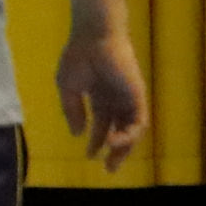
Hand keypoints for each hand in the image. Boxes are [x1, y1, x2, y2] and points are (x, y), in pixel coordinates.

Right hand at [57, 27, 146, 168]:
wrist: (94, 36)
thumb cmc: (79, 56)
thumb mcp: (67, 87)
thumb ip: (72, 110)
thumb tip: (78, 133)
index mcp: (100, 96)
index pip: (102, 124)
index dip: (96, 141)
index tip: (89, 156)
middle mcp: (117, 100)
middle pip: (120, 131)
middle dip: (115, 151)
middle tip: (108, 169)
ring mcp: (129, 98)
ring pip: (132, 130)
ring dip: (123, 147)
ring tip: (111, 159)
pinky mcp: (138, 96)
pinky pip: (138, 121)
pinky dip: (129, 134)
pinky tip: (114, 142)